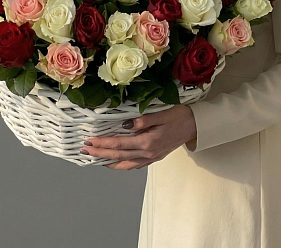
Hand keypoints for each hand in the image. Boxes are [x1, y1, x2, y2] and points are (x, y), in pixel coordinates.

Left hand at [82, 104, 196, 169]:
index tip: (90, 141)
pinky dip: (122, 165)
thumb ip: (143, 120)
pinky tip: (115, 163)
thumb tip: (125, 125)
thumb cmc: (179, 116)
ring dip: (108, 162)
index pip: (119, 144)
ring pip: (125, 164)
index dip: (103, 144)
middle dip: (100, 153)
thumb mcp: (161, 114)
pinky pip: (134, 165)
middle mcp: (148, 153)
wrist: (195, 126)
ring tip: (95, 159)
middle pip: (119, 156)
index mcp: (148, 141)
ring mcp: (151, 157)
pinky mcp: (154, 157)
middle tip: (85, 150)